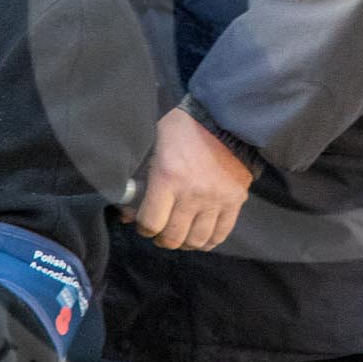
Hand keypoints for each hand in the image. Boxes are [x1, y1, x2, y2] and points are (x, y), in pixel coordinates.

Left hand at [122, 108, 253, 251]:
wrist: (224, 119)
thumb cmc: (182, 129)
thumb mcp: (154, 145)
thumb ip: (139, 179)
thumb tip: (127, 213)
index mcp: (168, 178)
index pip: (151, 223)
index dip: (143, 228)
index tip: (143, 223)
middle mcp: (192, 194)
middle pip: (173, 237)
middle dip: (162, 239)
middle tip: (160, 231)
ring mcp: (216, 200)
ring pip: (196, 241)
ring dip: (184, 242)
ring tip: (180, 234)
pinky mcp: (235, 201)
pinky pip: (221, 234)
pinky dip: (208, 241)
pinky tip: (200, 235)